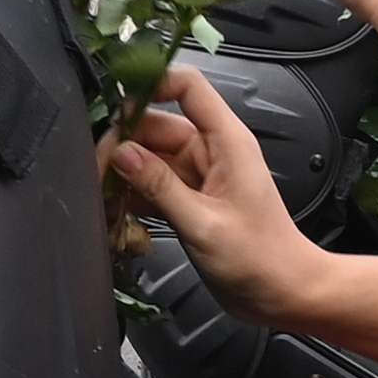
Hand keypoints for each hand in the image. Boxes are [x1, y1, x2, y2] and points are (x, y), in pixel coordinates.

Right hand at [102, 66, 326, 324]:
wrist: (282, 294)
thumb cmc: (259, 258)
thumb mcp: (203, 223)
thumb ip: (159, 186)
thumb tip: (120, 152)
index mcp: (225, 141)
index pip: (187, 86)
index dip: (151, 84)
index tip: (115, 107)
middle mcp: (210, 150)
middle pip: (155, 124)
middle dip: (122, 144)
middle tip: (94, 172)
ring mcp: (197, 175)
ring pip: (148, 157)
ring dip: (123, 174)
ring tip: (101, 198)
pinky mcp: (188, 199)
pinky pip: (151, 184)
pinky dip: (133, 196)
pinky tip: (116, 214)